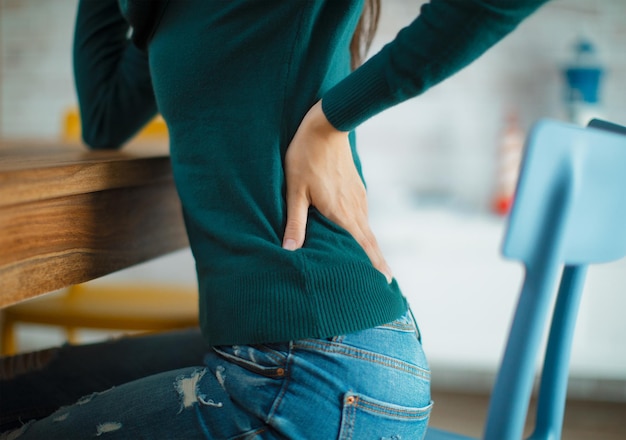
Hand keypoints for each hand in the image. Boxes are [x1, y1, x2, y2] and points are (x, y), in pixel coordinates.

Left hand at [282, 100, 392, 282]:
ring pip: (366, 229)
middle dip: (378, 262)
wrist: (327, 124)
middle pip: (370, 242)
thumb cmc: (306, 157)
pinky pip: (362, 216)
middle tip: (385, 282)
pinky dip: (363, 231)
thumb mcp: (295, 191)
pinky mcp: (356, 188)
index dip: (375, 266)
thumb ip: (295, 223)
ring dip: (370, 247)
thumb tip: (289, 251)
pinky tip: (358, 235)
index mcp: (342, 213)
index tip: (386, 283)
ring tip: (372, 264)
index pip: (363, 247)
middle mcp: (355, 208)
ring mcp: (359, 197)